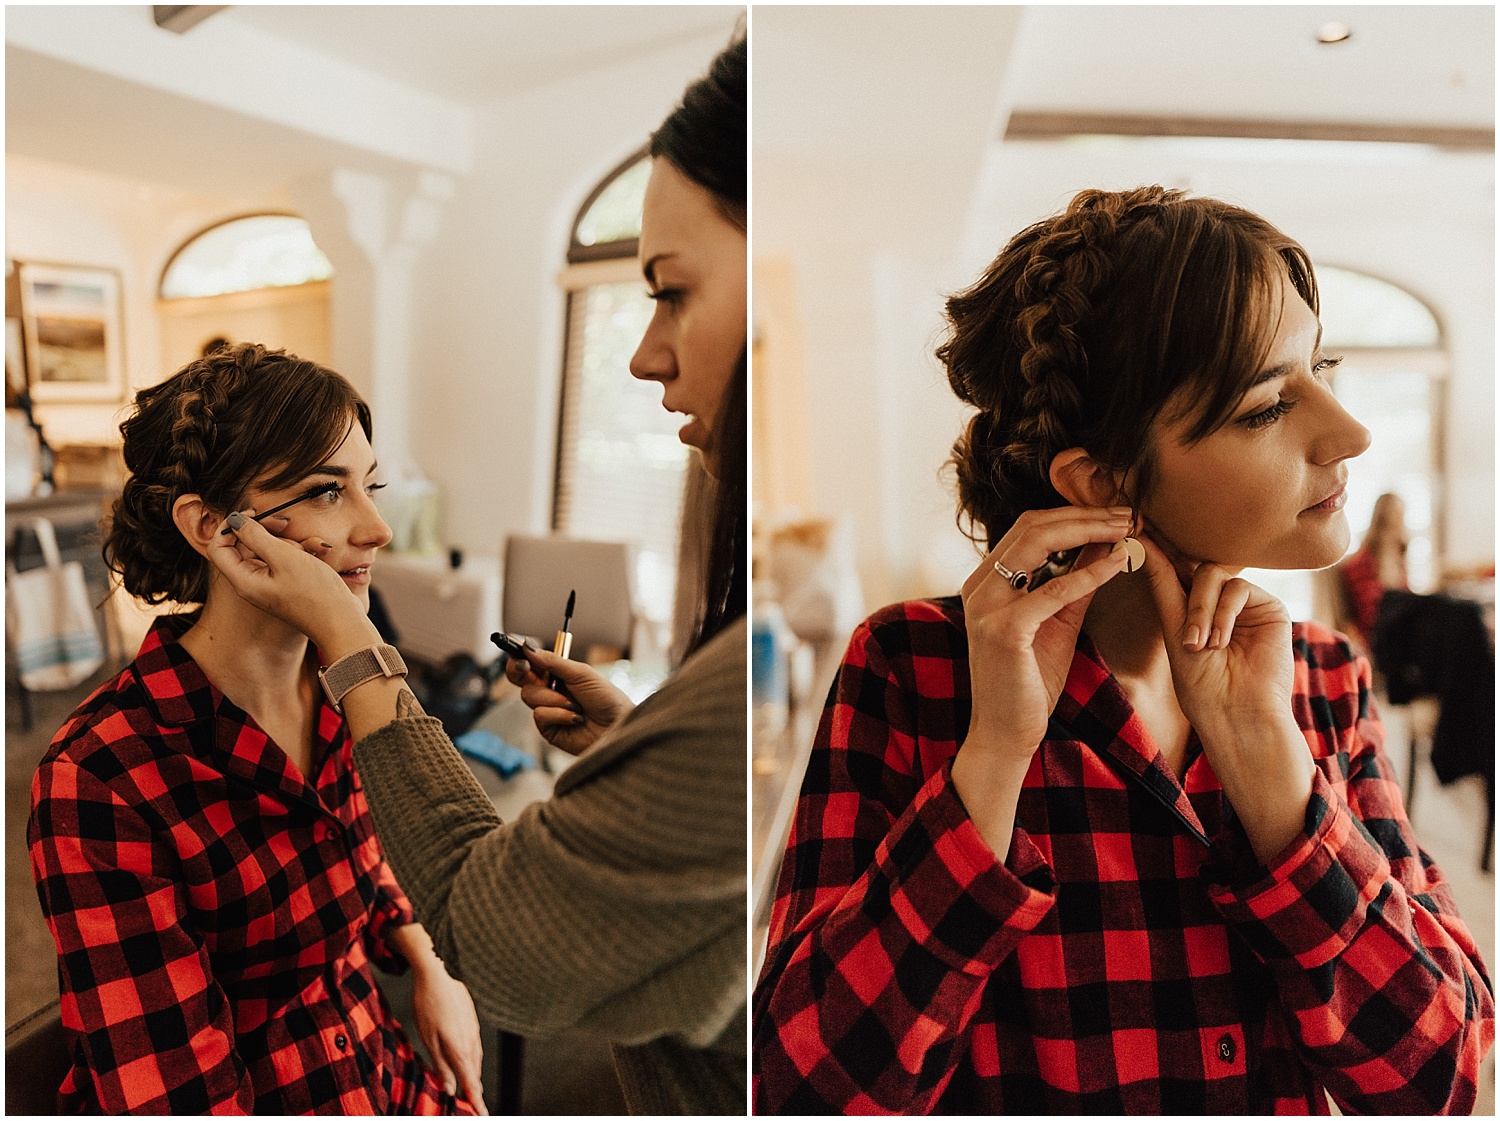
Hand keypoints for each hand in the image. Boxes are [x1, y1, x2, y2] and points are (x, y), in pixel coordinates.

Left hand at [204, 512, 377, 653]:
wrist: (342, 622)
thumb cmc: (314, 594)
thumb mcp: (285, 558)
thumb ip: (256, 536)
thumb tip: (236, 520)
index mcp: (244, 580)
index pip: (218, 547)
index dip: (230, 527)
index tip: (251, 514)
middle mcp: (252, 583)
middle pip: (245, 546)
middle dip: (266, 531)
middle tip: (284, 521)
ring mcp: (271, 583)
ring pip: (269, 550)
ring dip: (290, 542)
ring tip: (310, 547)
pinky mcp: (287, 583)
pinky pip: (286, 559)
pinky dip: (300, 552)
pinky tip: (319, 551)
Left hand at [410, 963, 486, 1112]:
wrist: (439, 973)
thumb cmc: (429, 1005)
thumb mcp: (429, 1038)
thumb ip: (441, 1065)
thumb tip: (450, 1087)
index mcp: (460, 1048)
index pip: (470, 1082)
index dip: (476, 1100)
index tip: (482, 1114)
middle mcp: (471, 1040)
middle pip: (475, 1072)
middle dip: (475, 1090)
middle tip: (476, 1106)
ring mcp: (474, 1029)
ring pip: (476, 1059)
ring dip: (474, 1075)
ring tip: (472, 1088)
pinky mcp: (472, 1020)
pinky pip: (475, 1046)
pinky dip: (473, 1059)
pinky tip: (468, 1060)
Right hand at [504, 648, 632, 755]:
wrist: (618, 725)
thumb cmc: (607, 698)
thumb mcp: (582, 673)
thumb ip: (554, 661)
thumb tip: (529, 648)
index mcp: (557, 674)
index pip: (530, 662)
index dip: (519, 655)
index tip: (517, 649)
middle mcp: (548, 690)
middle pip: (519, 677)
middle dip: (519, 670)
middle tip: (526, 667)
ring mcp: (547, 709)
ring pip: (529, 695)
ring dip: (553, 698)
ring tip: (575, 704)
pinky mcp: (548, 729)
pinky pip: (539, 715)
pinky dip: (558, 714)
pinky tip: (575, 718)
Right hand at [950, 506, 1133, 859]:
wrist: (1006, 733)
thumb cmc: (1030, 680)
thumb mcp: (1056, 621)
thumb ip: (1075, 582)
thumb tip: (1104, 542)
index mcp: (985, 580)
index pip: (1028, 526)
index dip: (1074, 513)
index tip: (1116, 512)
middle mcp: (978, 585)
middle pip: (1031, 525)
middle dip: (1084, 513)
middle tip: (1129, 512)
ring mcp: (986, 606)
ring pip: (1036, 543)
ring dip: (1087, 530)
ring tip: (1127, 528)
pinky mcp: (1003, 630)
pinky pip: (1051, 589)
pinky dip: (1088, 572)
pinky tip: (1118, 563)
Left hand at [1136, 531, 1294, 738]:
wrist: (1236, 713)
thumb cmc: (1201, 684)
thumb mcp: (1174, 630)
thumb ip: (1164, 586)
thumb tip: (1143, 541)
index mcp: (1192, 608)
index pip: (1175, 571)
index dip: (1157, 552)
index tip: (1135, 528)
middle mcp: (1219, 602)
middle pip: (1193, 568)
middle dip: (1182, 591)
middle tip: (1179, 625)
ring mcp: (1245, 603)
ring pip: (1212, 575)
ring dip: (1200, 609)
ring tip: (1198, 644)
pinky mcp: (1269, 606)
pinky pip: (1237, 587)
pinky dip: (1223, 613)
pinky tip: (1220, 642)